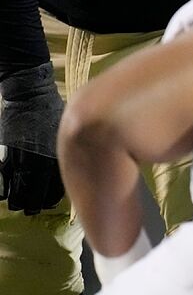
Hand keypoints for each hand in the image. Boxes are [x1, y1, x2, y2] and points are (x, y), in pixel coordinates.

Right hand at [0, 62, 66, 213]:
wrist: (30, 95)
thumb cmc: (53, 111)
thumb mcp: (64, 132)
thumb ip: (67, 151)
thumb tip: (75, 166)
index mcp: (57, 157)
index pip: (57, 189)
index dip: (55, 198)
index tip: (53, 201)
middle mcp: (39, 163)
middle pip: (37, 196)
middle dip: (37, 205)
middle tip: (37, 208)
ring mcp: (20, 162)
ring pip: (18, 194)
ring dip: (21, 202)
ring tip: (24, 206)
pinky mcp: (5, 158)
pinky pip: (4, 184)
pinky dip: (6, 193)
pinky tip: (9, 195)